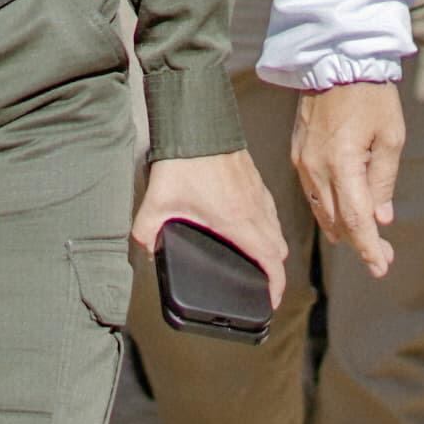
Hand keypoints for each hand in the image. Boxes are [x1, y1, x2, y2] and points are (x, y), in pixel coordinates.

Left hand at [133, 148, 288, 306]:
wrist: (198, 123)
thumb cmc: (184, 160)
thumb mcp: (156, 203)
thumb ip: (146, 231)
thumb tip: (144, 249)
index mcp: (237, 221)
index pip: (270, 260)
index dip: (276, 286)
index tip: (272, 300)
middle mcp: (255, 209)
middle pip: (279, 248)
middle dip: (275, 270)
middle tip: (263, 283)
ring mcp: (258, 193)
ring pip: (277, 228)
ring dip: (272, 246)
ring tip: (258, 258)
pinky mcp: (256, 179)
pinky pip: (270, 210)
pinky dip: (267, 224)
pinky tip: (249, 224)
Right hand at [289, 81, 405, 278]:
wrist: (337, 59)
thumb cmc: (371, 94)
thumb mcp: (391, 137)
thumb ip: (383, 181)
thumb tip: (380, 218)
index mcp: (342, 164)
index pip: (355, 220)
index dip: (368, 248)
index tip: (381, 267)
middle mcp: (316, 168)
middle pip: (337, 221)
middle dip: (360, 243)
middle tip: (383, 258)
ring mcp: (303, 162)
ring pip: (322, 210)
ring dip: (343, 229)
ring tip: (366, 242)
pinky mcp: (298, 154)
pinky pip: (313, 193)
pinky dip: (329, 209)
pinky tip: (342, 217)